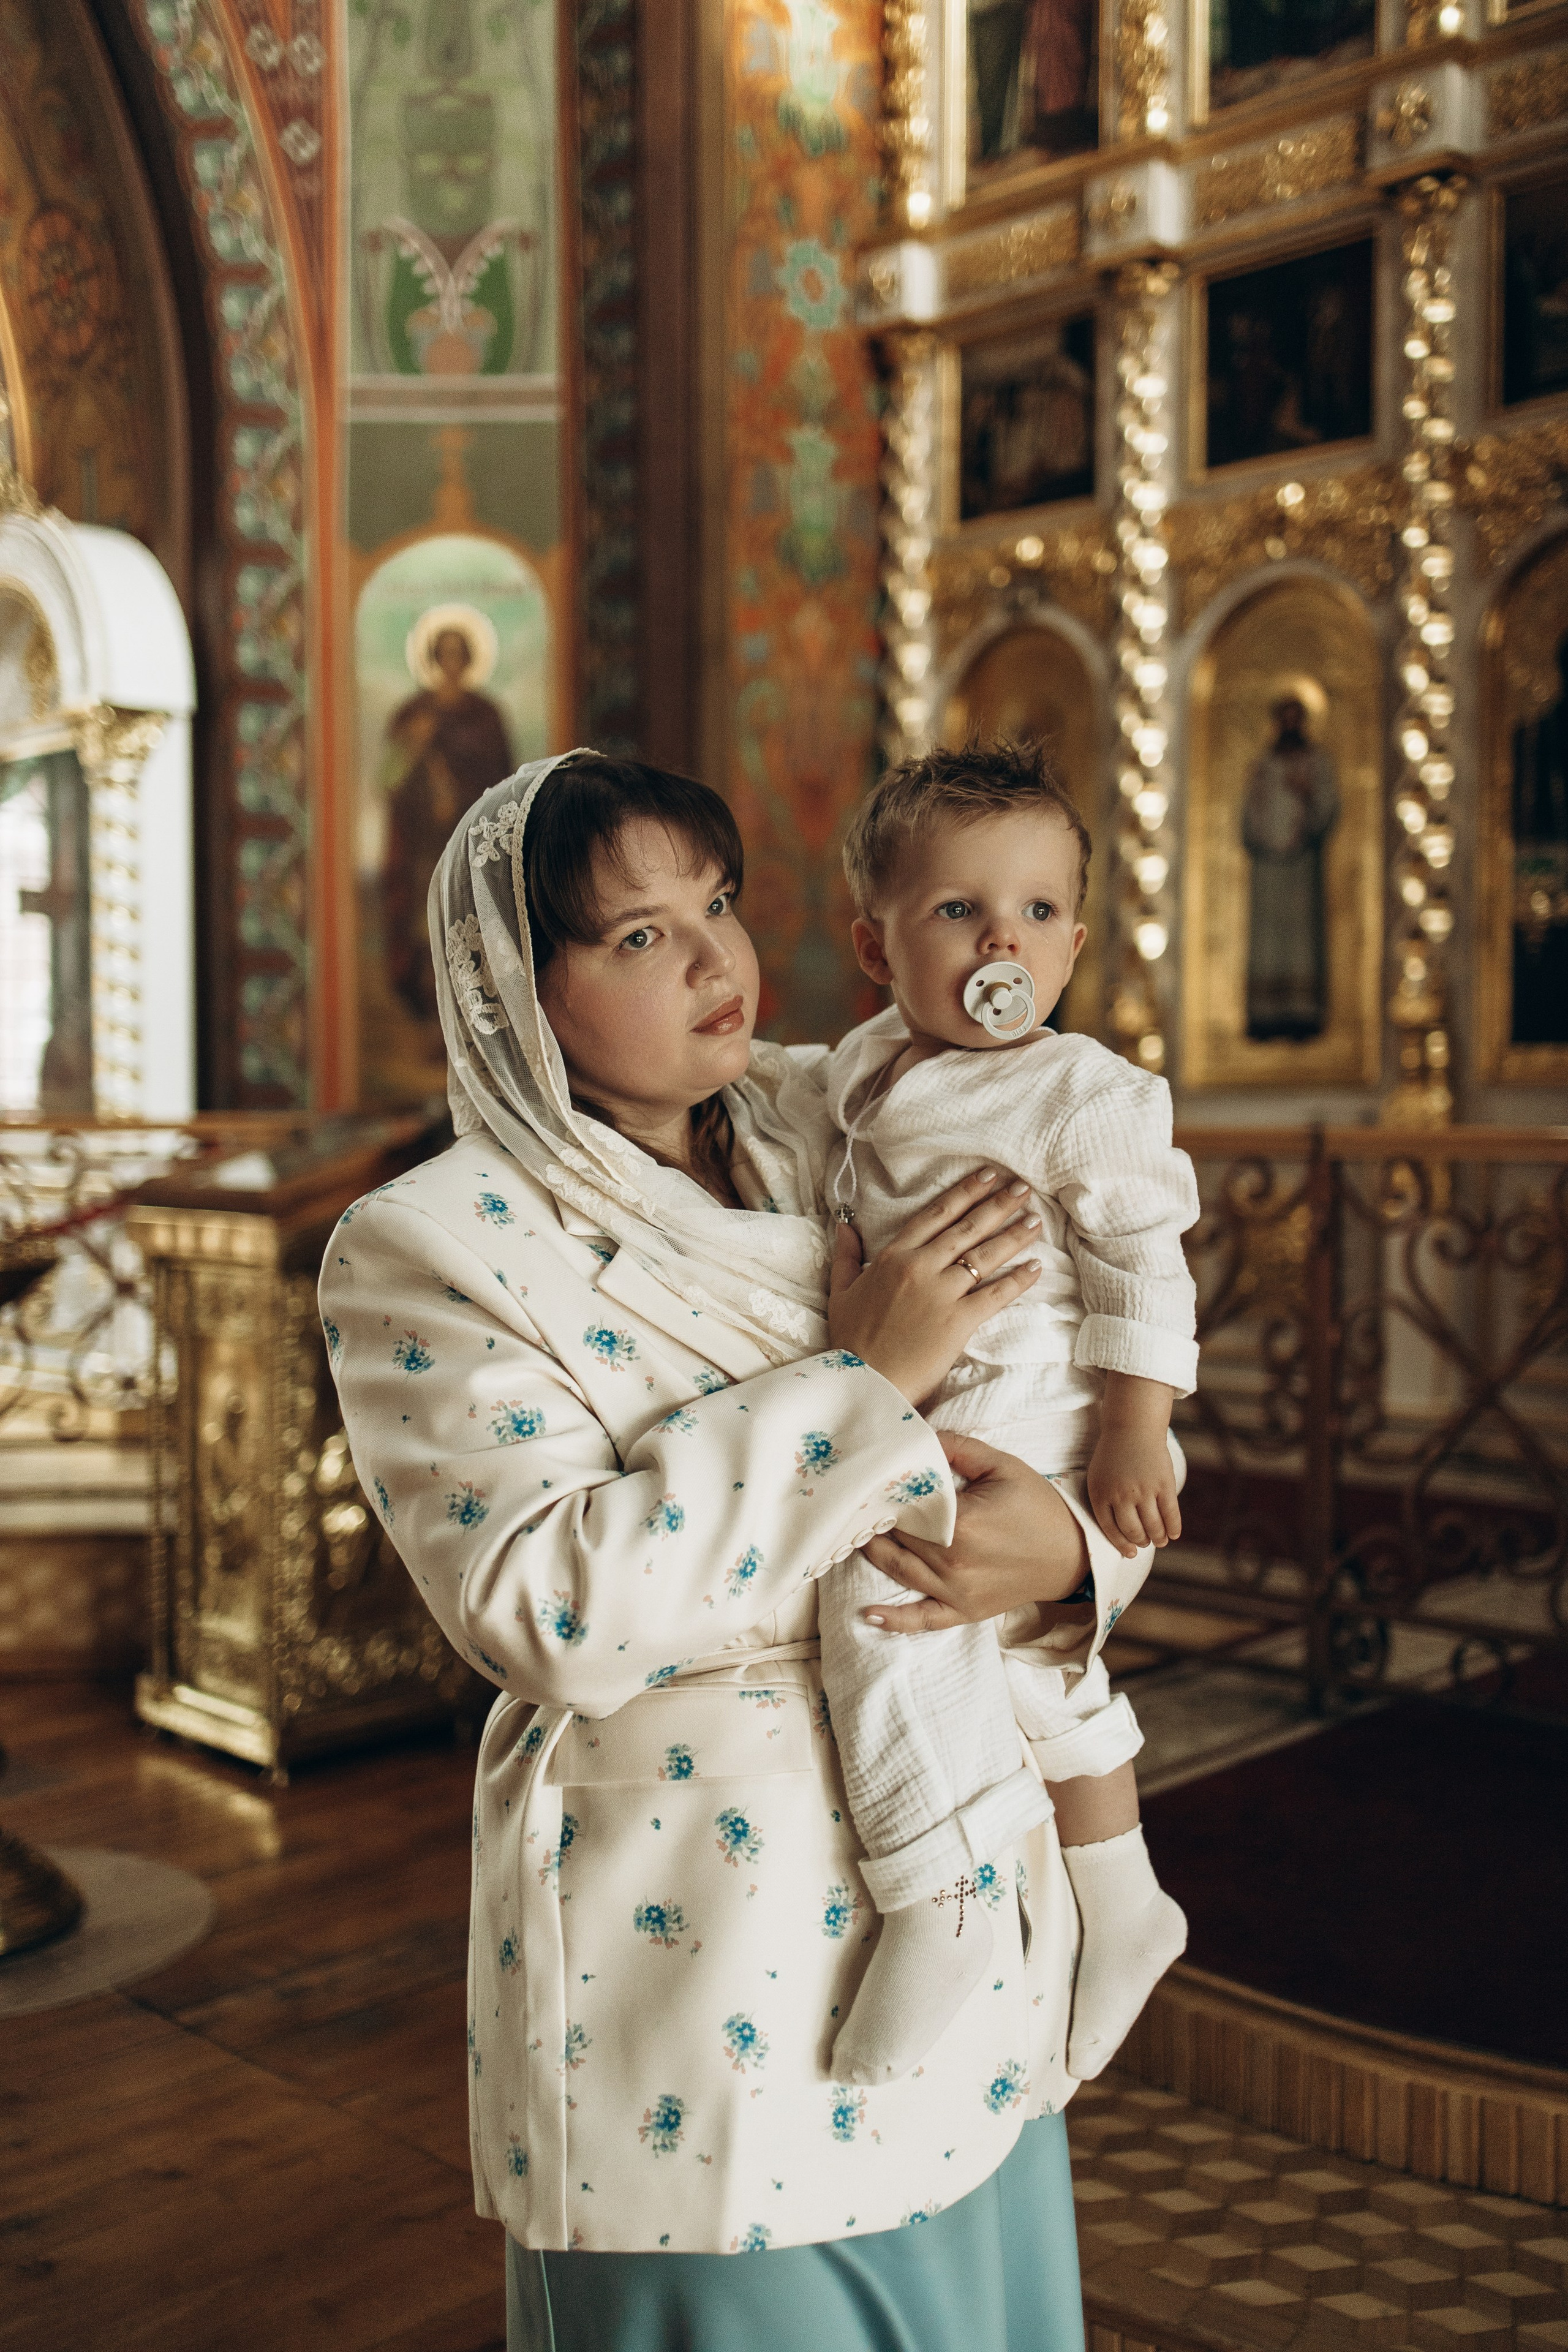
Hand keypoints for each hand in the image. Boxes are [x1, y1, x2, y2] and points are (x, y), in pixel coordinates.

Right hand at [827, 1171, 1041, 1409]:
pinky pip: (995, 1294)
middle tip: (1023, 1188)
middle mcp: (920, 1267)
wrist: (863, 1381)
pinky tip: (1036, 1267)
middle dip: (998, 1205)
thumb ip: (846, 1255)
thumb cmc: (851, 1339)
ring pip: (984, 1256)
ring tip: (1035, 1221)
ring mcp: (941, 1293)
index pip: (936, 1215)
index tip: (988, 1176)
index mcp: (893, 1256)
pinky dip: (1017, 1281)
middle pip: (967, 1228)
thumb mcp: (841, 1291)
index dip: (965, 1192)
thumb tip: (844, 1224)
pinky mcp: (958, 1321)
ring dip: (1013, 1236)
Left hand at [858, 1432, 1088, 1632]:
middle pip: (896, 1536)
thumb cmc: (1037, 1505)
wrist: (1073, 1554)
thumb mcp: (1000, 1465)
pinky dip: (893, 1619)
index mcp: (961, 1522)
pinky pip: (921, 1619)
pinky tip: (866, 1613)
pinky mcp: (963, 1611)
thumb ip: (955, 1447)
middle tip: (852, 1503)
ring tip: (852, 1535)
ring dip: (873, 1552)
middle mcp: (953, 1561)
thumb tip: (915, 1436)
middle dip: (873, 1519)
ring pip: (898, 1570)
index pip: (903, 1506)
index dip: (881, 1493)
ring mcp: (956, 1591)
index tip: (863, 1481)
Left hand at [1086, 1373, 1179, 1558]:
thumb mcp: (1097, 1478)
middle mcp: (1121, 1495)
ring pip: (1153, 1526)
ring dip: (1158, 1538)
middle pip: (1133, 1531)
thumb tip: (1118, 1534)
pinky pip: (1170, 1514)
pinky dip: (1173, 1528)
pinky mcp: (1163, 1483)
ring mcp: (1143, 1490)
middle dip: (1140, 1541)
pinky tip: (1173, 1534)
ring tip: (1159, 1541)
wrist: (1132, 1427)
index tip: (1130, 1553)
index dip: (1122, 1545)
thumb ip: (1104, 1503)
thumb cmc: (1113, 1456)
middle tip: (1145, 1543)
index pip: (1111, 1530)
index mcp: (1100, 1495)